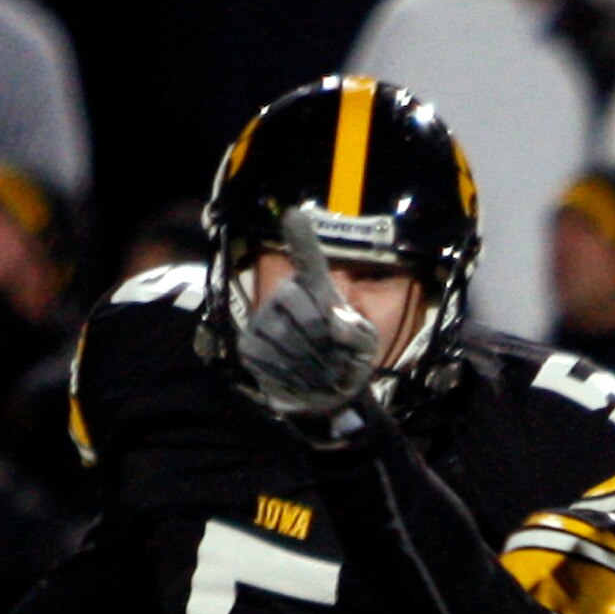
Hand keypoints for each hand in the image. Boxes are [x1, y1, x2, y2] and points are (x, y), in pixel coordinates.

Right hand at [237, 208, 381, 424]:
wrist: (327, 397)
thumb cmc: (346, 360)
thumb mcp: (364, 346)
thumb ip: (355, 332)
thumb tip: (333, 321)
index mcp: (315, 290)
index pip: (308, 261)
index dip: (301, 239)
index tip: (293, 216)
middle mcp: (285, 297)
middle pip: (301, 309)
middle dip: (322, 340)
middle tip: (333, 358)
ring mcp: (263, 320)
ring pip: (285, 338)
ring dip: (310, 364)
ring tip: (321, 372)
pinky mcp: (250, 345)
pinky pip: (269, 358)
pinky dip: (290, 375)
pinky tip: (300, 378)